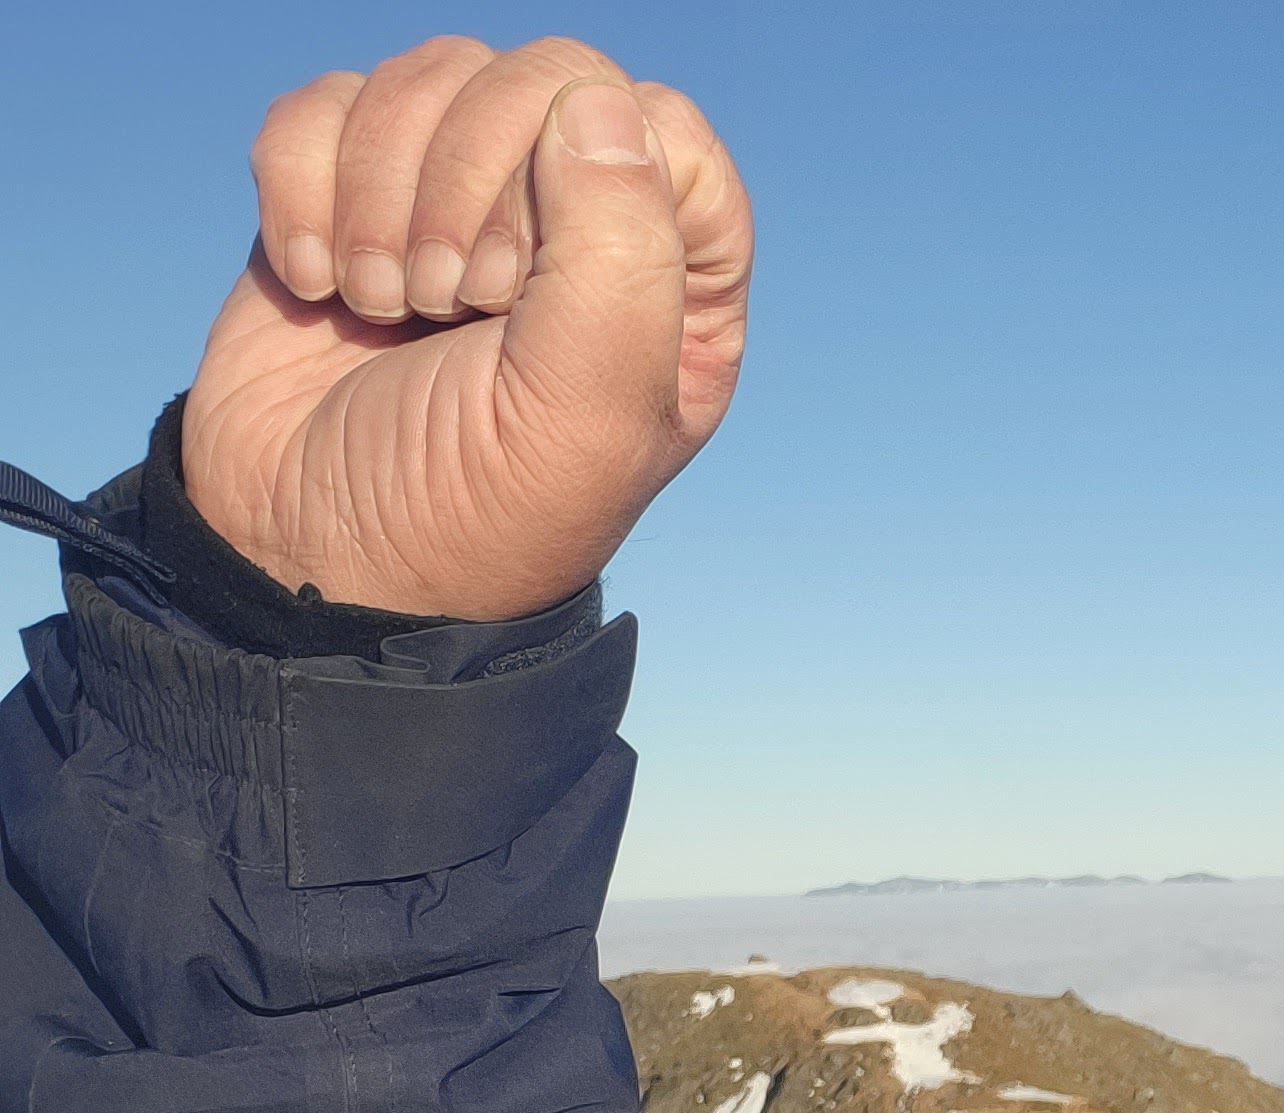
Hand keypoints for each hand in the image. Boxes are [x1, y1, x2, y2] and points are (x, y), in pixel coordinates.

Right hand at [182, 37, 752, 620]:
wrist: (315, 558)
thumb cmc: (477, 509)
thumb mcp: (587, 411)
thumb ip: (622, 254)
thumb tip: (595, 103)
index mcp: (673, 286)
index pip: (661, 128)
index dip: (583, 174)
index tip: (526, 285)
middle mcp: (579, 230)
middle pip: (542, 80)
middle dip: (470, 181)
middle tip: (450, 302)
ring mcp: (460, 202)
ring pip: (431, 76)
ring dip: (384, 190)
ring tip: (386, 304)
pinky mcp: (349, 197)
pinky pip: (324, 105)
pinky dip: (303, 185)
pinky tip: (319, 283)